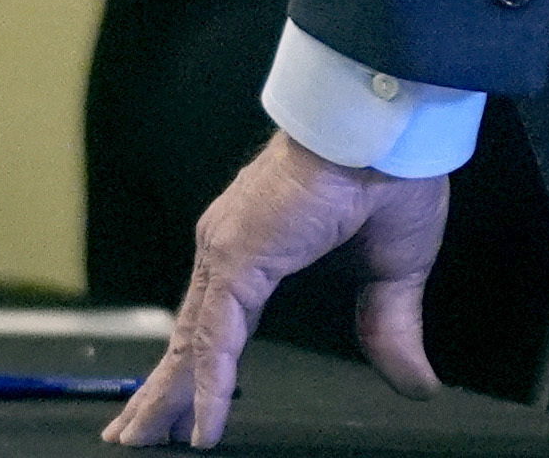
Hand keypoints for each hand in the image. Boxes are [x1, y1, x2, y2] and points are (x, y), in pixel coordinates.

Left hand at [110, 133, 445, 446]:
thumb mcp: (393, 268)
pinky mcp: (239, 257)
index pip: (217, 324)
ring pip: (191, 342)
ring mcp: (228, 251)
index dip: (200, 369)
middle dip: (162, 391)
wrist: (386, 122)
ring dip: (167, 397)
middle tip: (133, 435)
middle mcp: (230, 248)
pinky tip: (203, 428)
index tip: (180, 406)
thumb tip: (414, 381)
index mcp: (258, 247)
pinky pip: (218, 338)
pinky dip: (210, 386)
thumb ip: (389, 325)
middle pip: (190, 337)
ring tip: (138, 440)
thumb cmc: (390, 171)